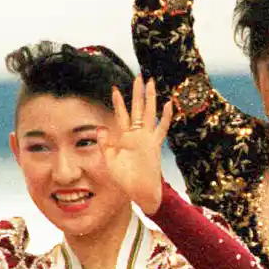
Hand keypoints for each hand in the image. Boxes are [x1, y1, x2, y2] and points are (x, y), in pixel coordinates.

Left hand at [100, 76, 171, 215]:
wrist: (140, 192)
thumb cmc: (125, 180)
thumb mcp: (110, 160)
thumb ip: (105, 144)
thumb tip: (100, 129)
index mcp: (125, 138)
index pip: (123, 116)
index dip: (119, 103)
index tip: (115, 89)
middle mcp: (138, 135)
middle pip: (138, 109)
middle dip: (137, 93)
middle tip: (139, 76)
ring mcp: (147, 139)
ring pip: (149, 114)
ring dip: (150, 99)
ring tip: (150, 83)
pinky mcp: (155, 145)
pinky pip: (161, 128)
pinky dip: (165, 117)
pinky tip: (168, 104)